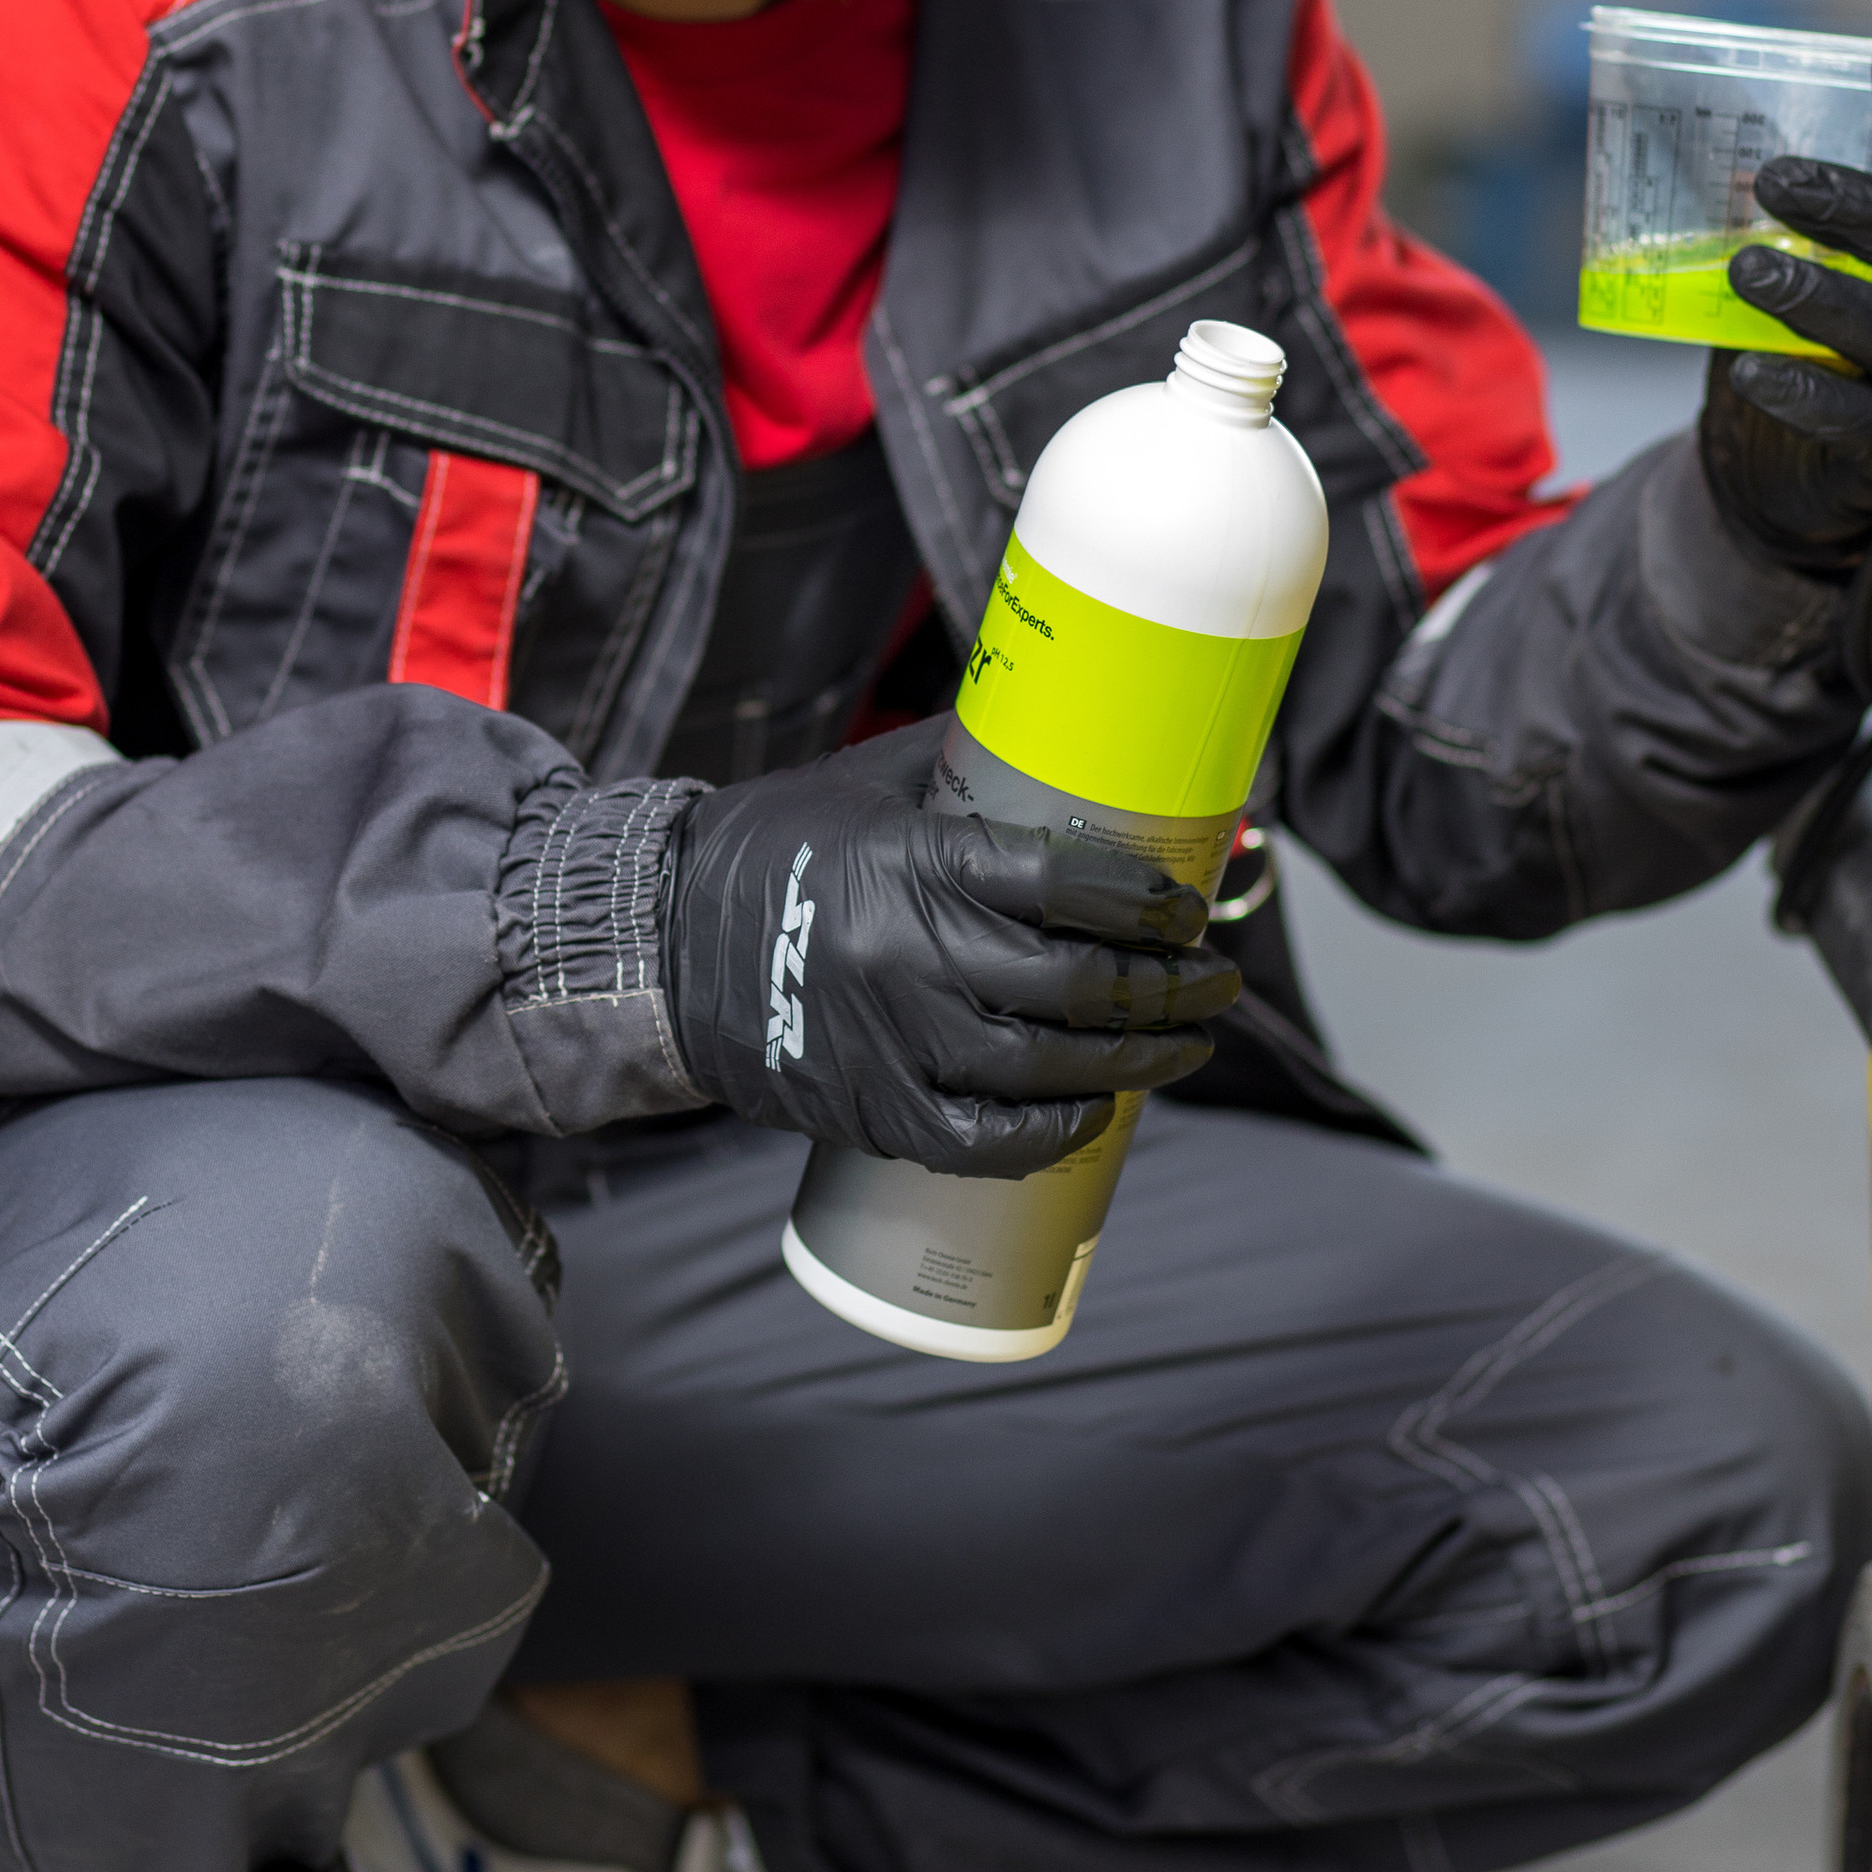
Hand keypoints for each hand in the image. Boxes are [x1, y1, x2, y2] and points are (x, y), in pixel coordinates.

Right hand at [660, 719, 1232, 1174]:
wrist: (656, 943)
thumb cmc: (772, 848)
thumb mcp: (866, 784)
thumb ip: (964, 764)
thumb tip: (1070, 732)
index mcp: (915, 862)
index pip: (1066, 882)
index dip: (1146, 902)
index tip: (1188, 908)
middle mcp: (909, 955)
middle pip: (1076, 982)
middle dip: (1168, 987)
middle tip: (1214, 982)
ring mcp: (891, 1041)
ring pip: (1045, 1067)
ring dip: (1136, 1060)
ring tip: (1184, 1046)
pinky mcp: (872, 1108)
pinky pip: (986, 1138)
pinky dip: (1053, 1129)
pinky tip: (1095, 1106)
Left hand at [1698, 43, 1871, 579]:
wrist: (1774, 475)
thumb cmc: (1787, 342)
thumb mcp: (1778, 260)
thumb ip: (1753, 209)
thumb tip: (1666, 124)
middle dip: (1862, 206)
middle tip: (1776, 181)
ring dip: (1826, 299)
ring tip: (1745, 274)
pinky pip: (1869, 423)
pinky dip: (1810, 394)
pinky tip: (1751, 372)